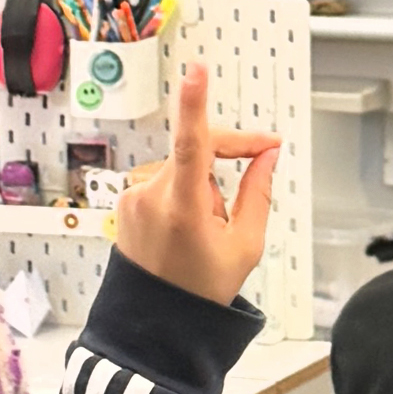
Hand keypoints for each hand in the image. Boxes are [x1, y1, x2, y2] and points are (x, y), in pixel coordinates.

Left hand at [112, 57, 280, 309]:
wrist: (156, 321)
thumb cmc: (199, 291)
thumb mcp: (245, 245)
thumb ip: (258, 192)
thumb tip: (267, 154)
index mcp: (182, 208)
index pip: (192, 144)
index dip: (195, 103)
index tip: (196, 72)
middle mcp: (151, 197)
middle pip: (198, 150)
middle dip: (229, 157)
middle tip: (262, 160)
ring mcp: (133, 197)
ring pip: (183, 167)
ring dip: (203, 184)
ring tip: (208, 228)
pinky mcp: (125, 200)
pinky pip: (164, 181)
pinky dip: (183, 194)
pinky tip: (186, 227)